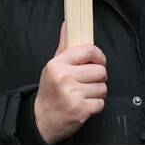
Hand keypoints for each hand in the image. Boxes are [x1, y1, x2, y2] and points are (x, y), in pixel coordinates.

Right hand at [32, 22, 107, 144]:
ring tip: (84, 93)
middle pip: (100, 70)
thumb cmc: (49, 91)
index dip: (99, 55)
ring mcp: (73, 95)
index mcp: (58, 64)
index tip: (98, 60)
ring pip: (102, 87)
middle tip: (88, 81)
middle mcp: (64, 78)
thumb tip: (67, 24)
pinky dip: (95, 105)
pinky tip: (84, 104)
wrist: (41, 120)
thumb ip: (63, 46)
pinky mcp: (80, 110)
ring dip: (97, 92)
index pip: (88, 51)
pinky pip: (101, 103)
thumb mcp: (53, 67)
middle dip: (98, 77)